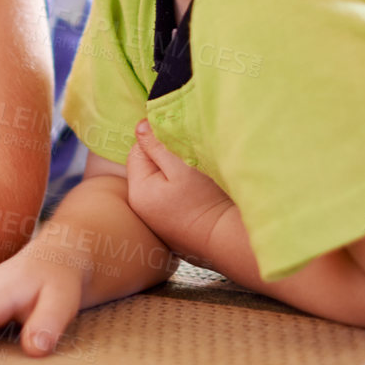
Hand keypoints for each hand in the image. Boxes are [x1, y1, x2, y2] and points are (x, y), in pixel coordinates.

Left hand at [126, 121, 232, 264]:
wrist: (226, 239)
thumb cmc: (206, 201)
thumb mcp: (181, 167)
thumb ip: (158, 145)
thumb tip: (141, 125)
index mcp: (138, 190)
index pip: (137, 150)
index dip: (158, 141)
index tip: (181, 143)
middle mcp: (141, 206)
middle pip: (147, 166)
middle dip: (165, 157)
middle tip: (190, 160)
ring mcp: (154, 218)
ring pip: (158, 180)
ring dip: (173, 173)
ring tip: (195, 179)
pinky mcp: (168, 224)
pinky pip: (167, 195)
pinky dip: (179, 189)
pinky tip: (195, 195)